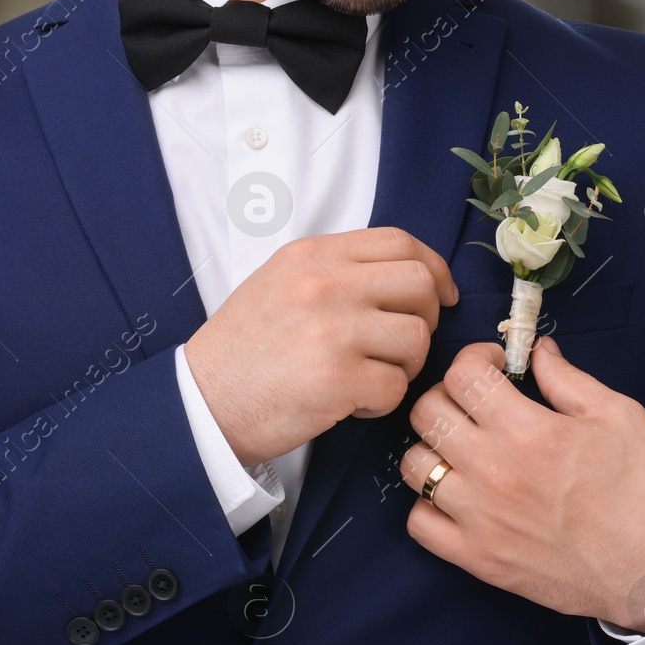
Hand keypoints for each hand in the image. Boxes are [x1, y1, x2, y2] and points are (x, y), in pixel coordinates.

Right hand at [184, 227, 459, 467]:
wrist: (203, 404)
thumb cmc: (245, 351)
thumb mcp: (280, 284)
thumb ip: (336, 272)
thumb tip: (408, 276)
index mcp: (312, 255)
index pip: (400, 241)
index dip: (433, 268)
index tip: (441, 295)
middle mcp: (324, 284)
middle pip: (420, 284)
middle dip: (426, 319)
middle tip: (402, 345)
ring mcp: (333, 330)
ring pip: (417, 340)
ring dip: (404, 366)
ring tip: (367, 377)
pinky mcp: (338, 379)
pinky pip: (396, 388)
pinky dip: (381, 402)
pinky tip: (348, 402)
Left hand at [400, 337, 644, 633]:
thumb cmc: (643, 495)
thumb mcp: (620, 418)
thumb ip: (568, 380)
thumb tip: (537, 352)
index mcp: (530, 432)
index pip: (462, 375)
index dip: (475, 359)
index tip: (494, 367)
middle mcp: (494, 472)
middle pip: (427, 412)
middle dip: (448, 394)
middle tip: (475, 403)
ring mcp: (479, 519)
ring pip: (414, 465)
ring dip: (433, 447)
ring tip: (463, 449)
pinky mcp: (477, 558)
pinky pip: (419, 523)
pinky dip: (429, 504)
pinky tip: (458, 495)